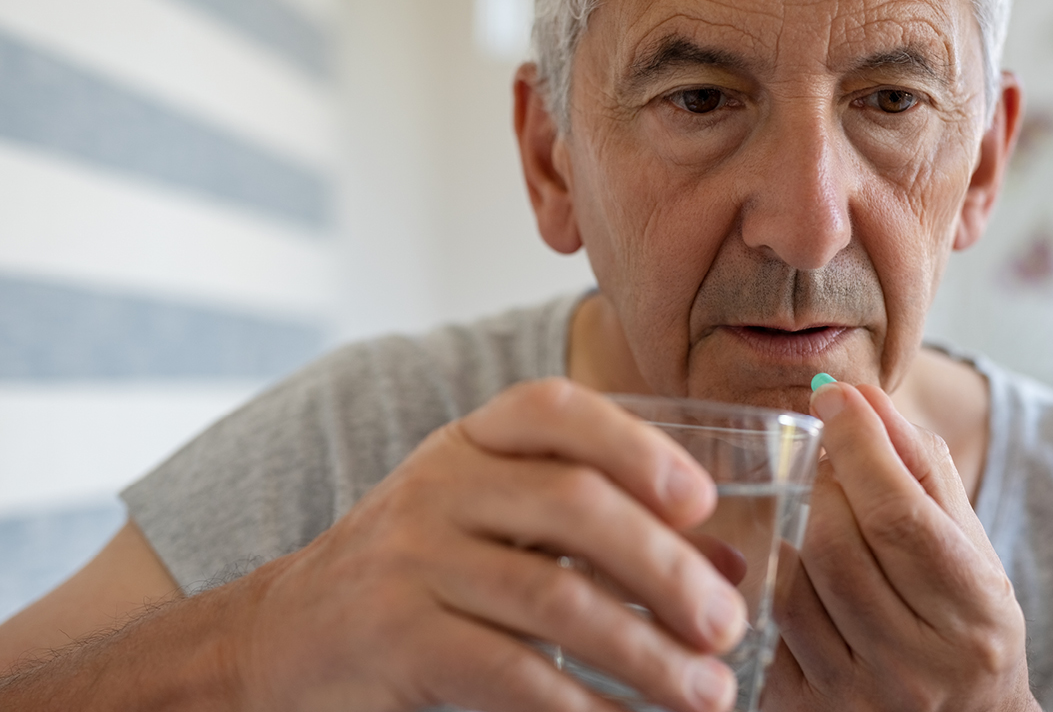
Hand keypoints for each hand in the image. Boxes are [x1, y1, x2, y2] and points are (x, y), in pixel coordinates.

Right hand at [233, 378, 744, 711]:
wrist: (284, 640)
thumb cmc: (418, 576)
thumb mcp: (497, 530)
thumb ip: (603, 536)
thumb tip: (729, 569)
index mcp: (468, 443)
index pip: (554, 409)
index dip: (637, 447)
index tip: (702, 504)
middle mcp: (438, 486)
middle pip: (573, 504)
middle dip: (664, 567)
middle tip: (725, 625)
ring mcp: (410, 559)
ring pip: (552, 598)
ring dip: (643, 652)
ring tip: (706, 692)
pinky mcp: (395, 638)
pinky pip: (509, 672)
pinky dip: (581, 706)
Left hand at [761, 382, 1038, 711]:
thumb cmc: (965, 617)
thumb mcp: (966, 540)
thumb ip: (919, 464)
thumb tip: (857, 395)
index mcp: (974, 616)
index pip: (898, 515)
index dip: (857, 445)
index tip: (834, 398)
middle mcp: (915, 666)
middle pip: (834, 543)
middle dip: (822, 482)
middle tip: (827, 462)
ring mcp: (854, 694)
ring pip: (792, 581)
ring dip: (793, 525)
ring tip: (816, 508)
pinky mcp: (801, 708)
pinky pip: (766, 621)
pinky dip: (773, 576)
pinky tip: (795, 560)